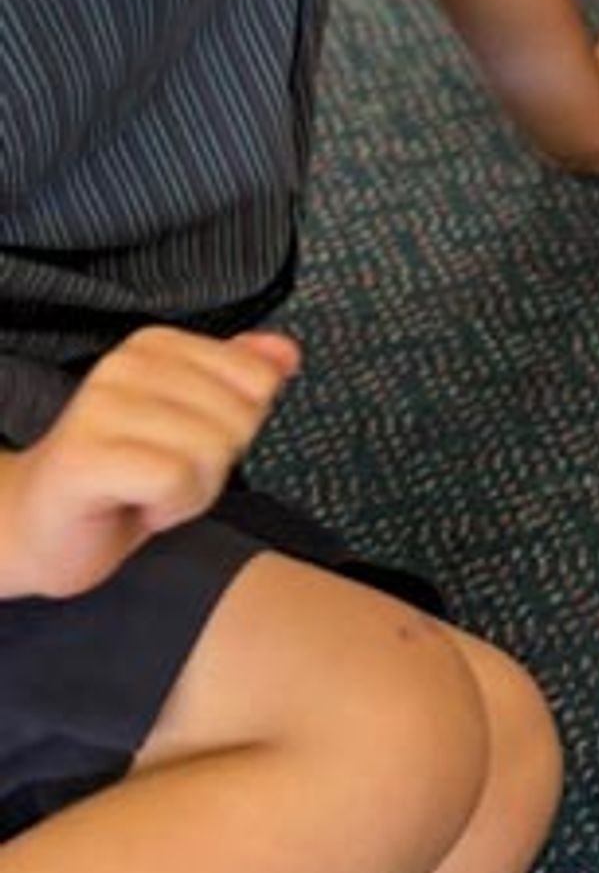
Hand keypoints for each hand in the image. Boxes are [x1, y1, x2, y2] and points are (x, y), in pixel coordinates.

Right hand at [0, 327, 300, 600]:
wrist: (38, 525)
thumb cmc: (124, 475)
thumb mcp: (193, 421)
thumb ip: (239, 379)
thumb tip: (286, 352)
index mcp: (155, 346)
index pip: (259, 379)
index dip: (238, 426)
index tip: (187, 442)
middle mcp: (125, 365)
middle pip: (241, 419)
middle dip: (216, 464)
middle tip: (163, 473)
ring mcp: (100, 408)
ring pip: (212, 452)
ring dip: (192, 491)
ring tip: (145, 491)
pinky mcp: (86, 457)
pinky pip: (176, 481)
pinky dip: (170, 509)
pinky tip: (134, 505)